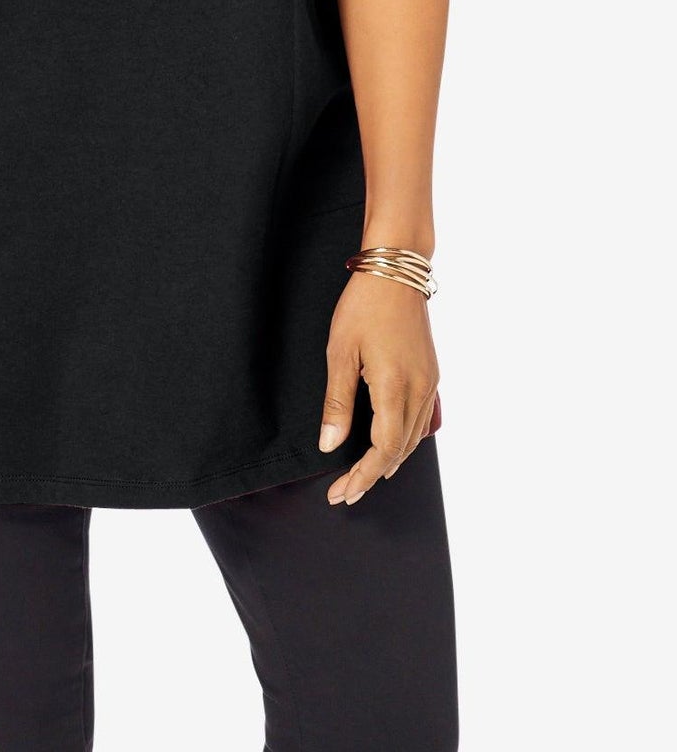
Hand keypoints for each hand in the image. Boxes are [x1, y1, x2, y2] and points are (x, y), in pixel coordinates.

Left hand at [318, 270, 439, 505]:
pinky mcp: (431, 373)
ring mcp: (429, 382)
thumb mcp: (339, 352)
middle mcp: (419, 389)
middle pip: (400, 450)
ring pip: (414, 438)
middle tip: (345, 492)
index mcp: (395, 387)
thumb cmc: (363, 306)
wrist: (396, 270)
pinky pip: (421, 419)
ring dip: (390, 461)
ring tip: (363, 477)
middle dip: (372, 475)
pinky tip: (390, 445)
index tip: (341, 492)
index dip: (362, 475)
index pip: (383, 449)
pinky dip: (404, 440)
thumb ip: (337, 403)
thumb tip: (330, 445)